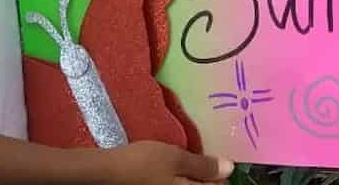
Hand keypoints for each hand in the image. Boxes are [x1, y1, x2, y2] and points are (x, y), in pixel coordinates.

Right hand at [98, 142, 232, 184]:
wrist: (108, 174)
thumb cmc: (143, 165)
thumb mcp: (175, 159)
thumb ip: (203, 166)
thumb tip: (230, 168)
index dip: (222, 174)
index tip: (221, 158)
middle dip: (209, 177)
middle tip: (208, 159)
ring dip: (194, 177)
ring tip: (192, 162)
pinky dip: (181, 180)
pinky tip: (176, 169)